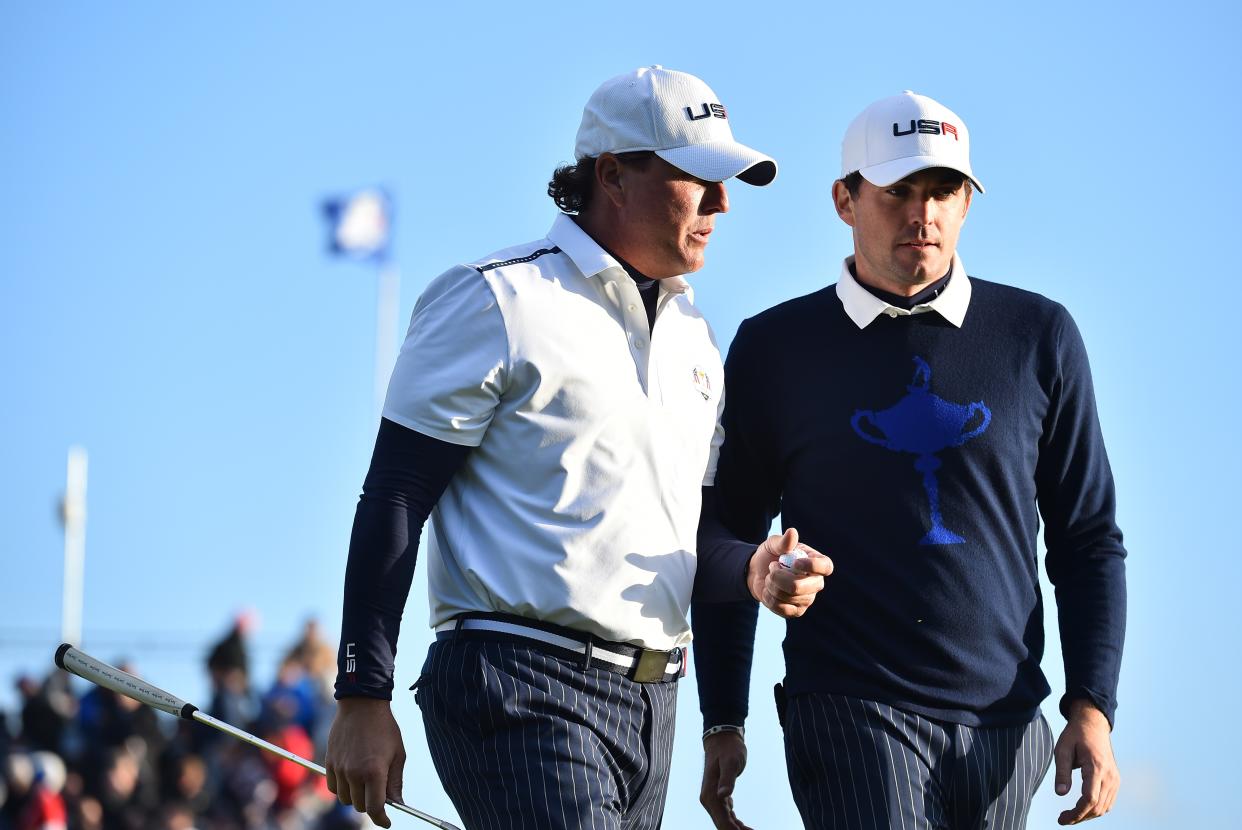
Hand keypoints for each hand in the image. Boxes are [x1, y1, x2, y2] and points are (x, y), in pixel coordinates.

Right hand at [325, 696, 406, 828]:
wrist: (362, 705)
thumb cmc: (385, 728)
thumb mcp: (398, 754)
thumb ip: (396, 782)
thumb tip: (398, 803)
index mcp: (374, 772)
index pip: (375, 808)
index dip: (382, 819)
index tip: (387, 821)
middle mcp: (354, 773)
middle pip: (360, 806)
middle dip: (371, 804)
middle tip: (380, 792)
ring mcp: (339, 769)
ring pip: (346, 799)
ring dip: (357, 796)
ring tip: (366, 780)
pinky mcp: (329, 763)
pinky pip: (333, 788)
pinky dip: (343, 789)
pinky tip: (352, 776)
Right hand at [701, 731, 752, 829]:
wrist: (722, 739)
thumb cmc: (728, 748)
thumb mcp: (731, 762)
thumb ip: (727, 779)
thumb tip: (722, 796)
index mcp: (710, 794)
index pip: (722, 821)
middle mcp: (708, 799)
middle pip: (722, 824)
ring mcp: (712, 798)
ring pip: (724, 821)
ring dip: (736, 829)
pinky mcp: (718, 796)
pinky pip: (726, 814)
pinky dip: (734, 822)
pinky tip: (744, 826)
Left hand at [746, 528, 832, 617]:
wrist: (757, 572)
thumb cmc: (770, 555)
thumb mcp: (773, 544)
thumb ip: (783, 541)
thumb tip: (792, 532)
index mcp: (816, 562)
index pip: (826, 567)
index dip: (813, 566)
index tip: (796, 563)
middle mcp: (816, 582)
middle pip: (804, 587)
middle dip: (781, 578)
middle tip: (772, 567)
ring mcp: (807, 598)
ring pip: (790, 597)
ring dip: (772, 585)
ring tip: (769, 577)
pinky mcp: (796, 611)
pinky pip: (782, 608)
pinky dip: (770, 598)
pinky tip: (769, 590)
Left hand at [1053, 699, 1119, 824]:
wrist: (1093, 724)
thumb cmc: (1074, 735)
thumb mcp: (1062, 749)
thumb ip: (1062, 772)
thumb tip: (1060, 793)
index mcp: (1096, 767)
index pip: (1089, 799)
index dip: (1076, 813)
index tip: (1062, 819)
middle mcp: (1110, 776)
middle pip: (1097, 807)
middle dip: (1080, 817)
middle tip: (1062, 819)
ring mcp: (1115, 779)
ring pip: (1104, 807)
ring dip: (1088, 815)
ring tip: (1070, 815)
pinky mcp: (1116, 780)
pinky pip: (1108, 802)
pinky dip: (1096, 809)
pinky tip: (1082, 809)